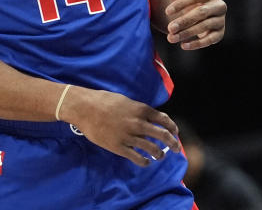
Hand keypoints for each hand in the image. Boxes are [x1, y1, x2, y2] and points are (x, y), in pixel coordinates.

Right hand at [61, 87, 180, 166]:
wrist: (84, 108)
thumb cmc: (102, 101)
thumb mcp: (124, 100)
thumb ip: (138, 110)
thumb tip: (149, 118)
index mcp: (140, 109)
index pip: (163, 119)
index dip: (172, 127)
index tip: (175, 133)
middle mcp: (137, 123)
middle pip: (162, 135)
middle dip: (173, 143)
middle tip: (177, 148)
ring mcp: (128, 136)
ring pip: (152, 148)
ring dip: (159, 154)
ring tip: (160, 156)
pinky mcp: (119, 147)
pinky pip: (137, 157)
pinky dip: (145, 161)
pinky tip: (146, 161)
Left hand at [163, 0, 225, 49]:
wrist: (206, 13)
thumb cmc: (194, 3)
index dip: (180, 4)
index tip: (167, 12)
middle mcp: (219, 5)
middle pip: (201, 12)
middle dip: (184, 21)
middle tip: (170, 28)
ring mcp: (221, 20)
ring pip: (204, 26)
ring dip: (187, 33)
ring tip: (172, 38)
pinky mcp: (220, 33)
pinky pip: (209, 39)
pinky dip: (196, 44)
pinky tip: (183, 45)